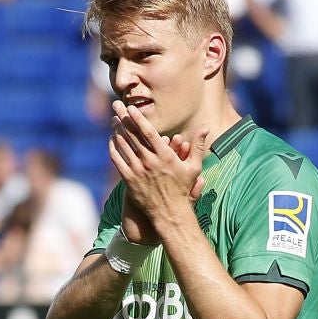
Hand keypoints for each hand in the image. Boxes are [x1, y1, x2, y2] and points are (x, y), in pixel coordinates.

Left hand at [109, 102, 208, 231]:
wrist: (169, 212)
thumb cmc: (182, 189)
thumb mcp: (194, 167)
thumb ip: (197, 146)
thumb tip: (205, 128)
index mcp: (164, 156)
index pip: (149, 132)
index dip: (138, 118)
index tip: (131, 108)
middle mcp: (149, 161)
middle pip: (133, 135)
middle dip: (124, 119)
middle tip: (116, 106)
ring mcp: (137, 171)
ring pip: (124, 146)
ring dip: (117, 131)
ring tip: (114, 120)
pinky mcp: (129, 180)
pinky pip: (118, 161)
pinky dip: (113, 149)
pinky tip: (111, 140)